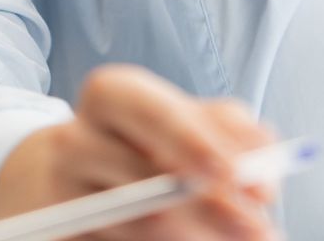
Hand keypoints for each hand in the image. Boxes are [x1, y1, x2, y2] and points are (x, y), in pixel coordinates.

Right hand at [0, 64, 279, 239]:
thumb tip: (265, 167)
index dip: (200, 143)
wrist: (58, 179)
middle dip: (207, 205)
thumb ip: (228, 131)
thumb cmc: (142, 144)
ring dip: (193, 238)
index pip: (154, 111)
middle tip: (257, 229)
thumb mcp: (181, 122)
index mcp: (110, 96)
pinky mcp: (60, 231)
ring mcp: (61, 196)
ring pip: (137, 224)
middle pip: (142, 176)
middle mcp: (74, 141)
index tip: (248, 178)